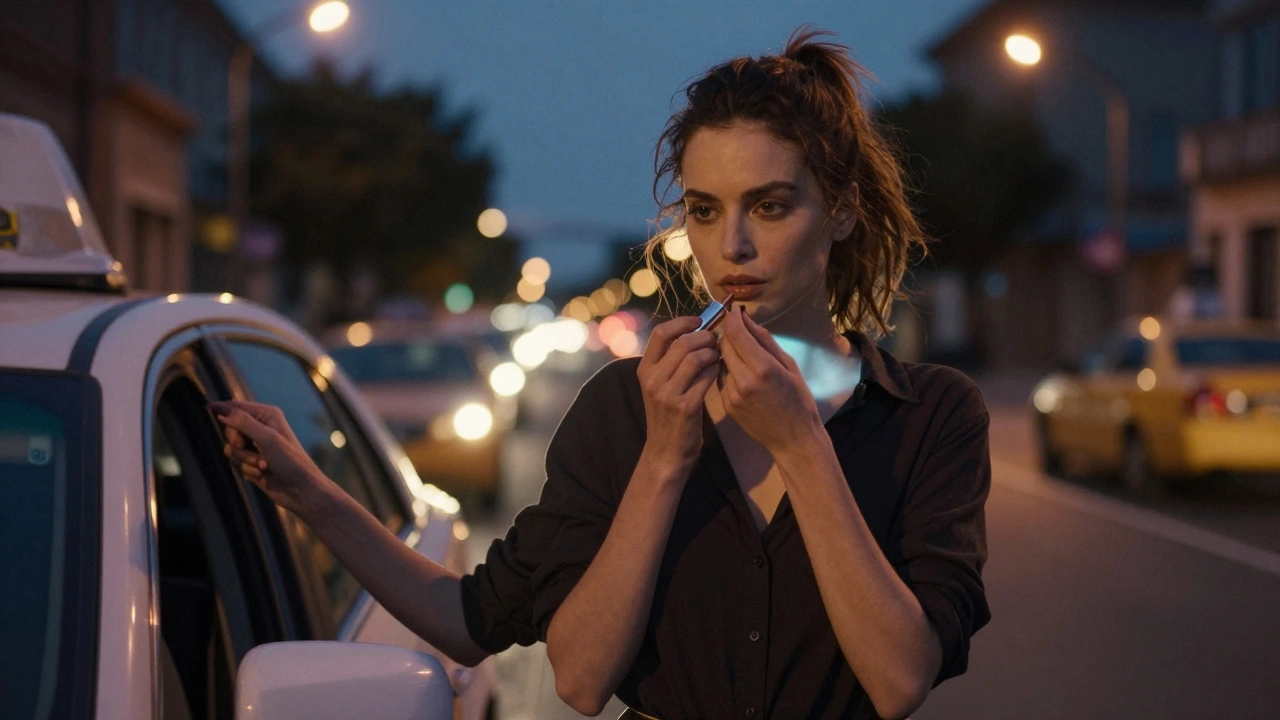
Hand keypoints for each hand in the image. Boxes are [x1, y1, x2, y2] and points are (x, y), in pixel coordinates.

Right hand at [209, 400, 330, 515]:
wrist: (300, 490)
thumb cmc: (290, 462)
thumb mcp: (267, 439)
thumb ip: (243, 423)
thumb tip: (221, 410)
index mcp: (267, 415)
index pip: (237, 407)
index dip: (222, 409)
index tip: (206, 409)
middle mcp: (261, 427)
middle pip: (230, 428)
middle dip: (236, 441)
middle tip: (244, 446)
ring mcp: (256, 446)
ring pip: (231, 448)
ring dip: (244, 459)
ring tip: (263, 465)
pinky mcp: (252, 461)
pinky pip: (235, 461)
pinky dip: (246, 468)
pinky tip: (262, 473)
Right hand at [637, 316, 720, 469]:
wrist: (666, 452)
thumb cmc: (667, 416)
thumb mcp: (659, 386)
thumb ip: (670, 362)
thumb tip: (694, 331)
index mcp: (645, 370)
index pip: (660, 333)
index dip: (682, 322)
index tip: (698, 320)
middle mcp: (653, 379)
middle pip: (682, 343)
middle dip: (704, 337)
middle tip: (716, 340)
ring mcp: (667, 393)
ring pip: (695, 357)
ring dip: (712, 352)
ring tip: (718, 356)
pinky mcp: (685, 406)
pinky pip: (705, 377)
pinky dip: (715, 369)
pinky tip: (718, 370)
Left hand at [717, 307, 821, 450]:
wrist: (793, 439)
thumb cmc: (798, 400)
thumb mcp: (789, 365)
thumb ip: (765, 340)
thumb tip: (745, 318)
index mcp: (763, 368)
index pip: (734, 332)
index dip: (732, 318)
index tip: (735, 312)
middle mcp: (742, 380)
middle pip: (723, 344)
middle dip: (729, 334)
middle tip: (739, 331)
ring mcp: (731, 394)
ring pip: (720, 360)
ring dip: (728, 353)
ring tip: (745, 356)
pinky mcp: (725, 404)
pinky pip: (721, 378)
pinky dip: (728, 371)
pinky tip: (743, 376)